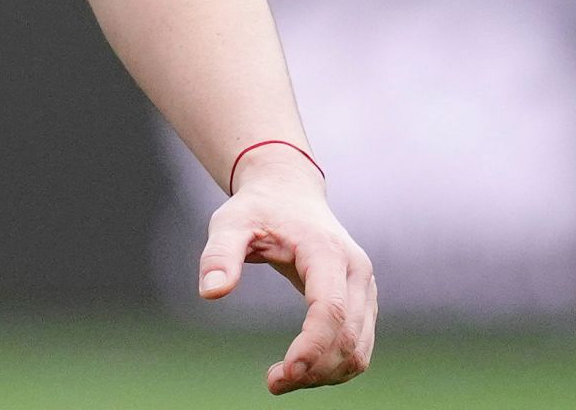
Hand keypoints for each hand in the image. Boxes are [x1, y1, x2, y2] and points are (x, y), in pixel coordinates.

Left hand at [198, 146, 375, 393]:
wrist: (289, 192)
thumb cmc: (257, 208)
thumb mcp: (229, 222)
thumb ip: (219, 255)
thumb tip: (210, 293)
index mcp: (327, 251)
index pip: (331, 309)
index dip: (312, 346)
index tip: (283, 373)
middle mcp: (357, 271)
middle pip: (349, 336)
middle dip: (314, 368)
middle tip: (273, 382)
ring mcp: (365, 287)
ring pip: (359, 348)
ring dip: (325, 373)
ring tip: (281, 379)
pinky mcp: (363, 301)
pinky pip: (358, 345)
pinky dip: (334, 365)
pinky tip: (301, 369)